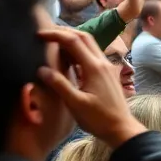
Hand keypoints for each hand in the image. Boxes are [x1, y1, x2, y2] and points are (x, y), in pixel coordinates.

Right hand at [35, 27, 144, 147]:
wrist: (121, 128)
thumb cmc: (98, 119)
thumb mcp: (76, 104)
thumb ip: (59, 84)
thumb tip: (41, 69)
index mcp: (94, 67)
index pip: (74, 41)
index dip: (55, 34)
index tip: (38, 34)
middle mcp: (102, 62)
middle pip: (84, 37)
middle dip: (64, 32)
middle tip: (46, 34)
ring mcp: (107, 67)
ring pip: (90, 45)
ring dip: (72, 40)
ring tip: (53, 43)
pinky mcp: (108, 73)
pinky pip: (92, 55)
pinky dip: (79, 51)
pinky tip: (68, 58)